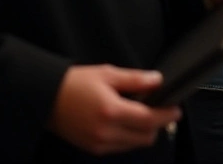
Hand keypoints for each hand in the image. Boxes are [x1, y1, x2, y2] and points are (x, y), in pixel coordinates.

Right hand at [48, 65, 179, 154]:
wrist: (46, 98)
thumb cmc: (75, 83)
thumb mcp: (107, 74)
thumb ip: (135, 79)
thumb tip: (158, 81)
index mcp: (111, 111)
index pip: (148, 119)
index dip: (166, 115)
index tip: (176, 110)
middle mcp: (106, 131)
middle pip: (145, 136)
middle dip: (157, 124)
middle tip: (160, 109)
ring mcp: (99, 143)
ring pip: (135, 144)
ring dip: (144, 132)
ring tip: (142, 114)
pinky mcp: (93, 148)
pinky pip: (121, 147)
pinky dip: (130, 137)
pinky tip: (127, 123)